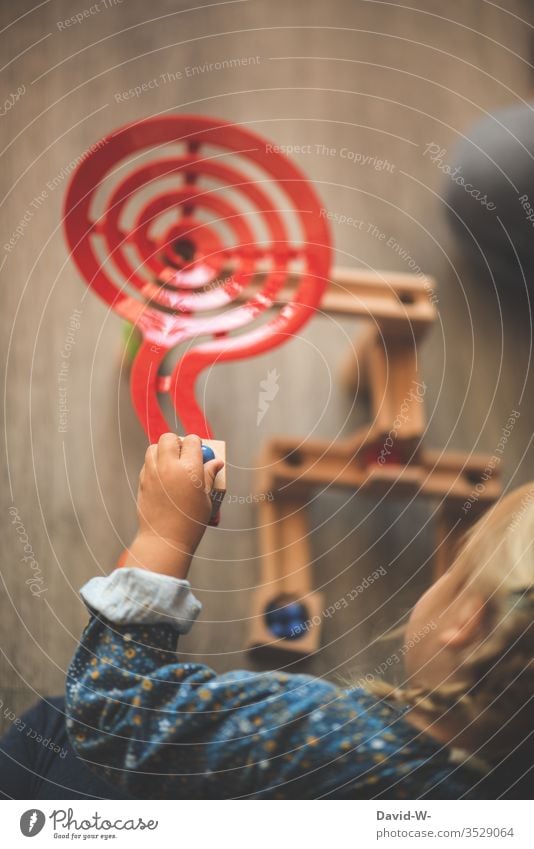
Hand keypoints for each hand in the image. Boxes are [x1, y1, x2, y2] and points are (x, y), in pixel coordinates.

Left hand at [123, 433, 223, 578]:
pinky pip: (147, 463)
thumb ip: (209, 476)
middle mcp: (169, 467)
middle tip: (185, 454)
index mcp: (190, 470)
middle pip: (169, 438)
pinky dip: (155, 463)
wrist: (165, 540)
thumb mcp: (206, 499)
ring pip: (154, 447)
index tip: (200, 452)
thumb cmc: (190, 522)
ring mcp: (153, 473)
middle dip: (178, 442)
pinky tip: (164, 476)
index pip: (192, 441)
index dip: (198, 444)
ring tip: (172, 463)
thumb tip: (216, 462)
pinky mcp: (142, 482)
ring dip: (164, 450)